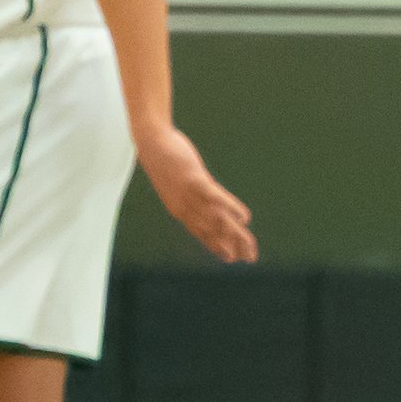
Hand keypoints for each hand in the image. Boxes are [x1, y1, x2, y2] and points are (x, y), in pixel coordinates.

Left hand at [137, 125, 257, 264]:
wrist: (150, 142)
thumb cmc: (162, 158)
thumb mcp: (173, 180)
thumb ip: (186, 190)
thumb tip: (196, 192)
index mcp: (179, 209)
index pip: (201, 233)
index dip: (217, 247)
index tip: (231, 259)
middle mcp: (184, 207)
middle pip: (212, 231)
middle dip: (232, 246)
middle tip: (249, 259)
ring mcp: (189, 194)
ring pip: (216, 219)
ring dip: (235, 234)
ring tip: (250, 246)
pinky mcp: (194, 179)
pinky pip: (216, 197)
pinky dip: (231, 208)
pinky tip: (245, 218)